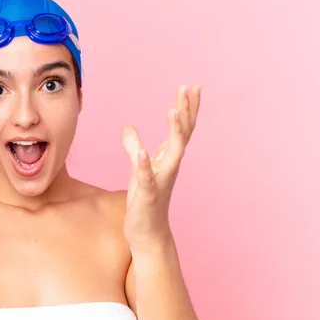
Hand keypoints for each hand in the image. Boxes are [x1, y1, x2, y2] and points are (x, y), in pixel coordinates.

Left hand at [121, 85, 200, 252]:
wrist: (147, 234)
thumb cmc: (146, 201)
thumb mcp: (137, 170)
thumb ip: (134, 148)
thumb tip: (128, 128)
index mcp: (168, 159)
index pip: (181, 129)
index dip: (186, 108)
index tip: (191, 85)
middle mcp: (170, 167)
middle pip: (182, 135)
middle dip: (186, 111)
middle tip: (190, 87)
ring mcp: (161, 181)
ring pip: (172, 154)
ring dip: (174, 133)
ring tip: (173, 111)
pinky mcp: (148, 196)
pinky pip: (147, 179)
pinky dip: (145, 166)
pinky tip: (144, 153)